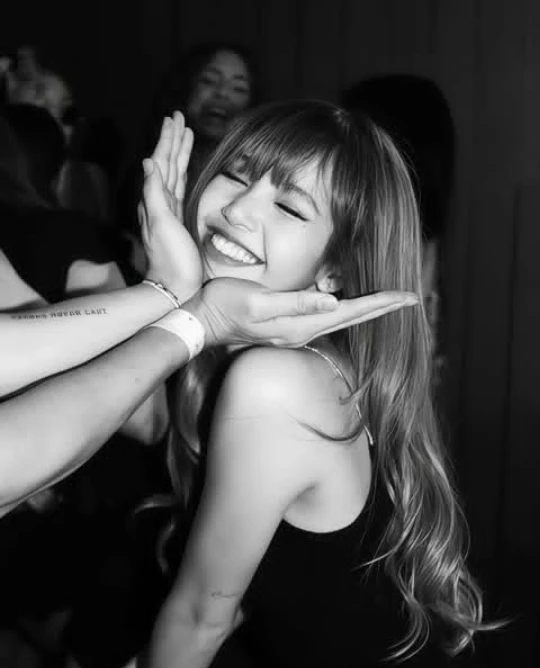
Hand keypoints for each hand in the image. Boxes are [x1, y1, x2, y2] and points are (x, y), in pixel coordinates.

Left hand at [138, 112, 202, 302]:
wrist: (175, 287)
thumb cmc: (170, 259)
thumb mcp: (161, 224)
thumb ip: (154, 193)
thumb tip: (149, 162)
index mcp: (155, 199)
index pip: (161, 161)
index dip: (167, 140)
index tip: (174, 118)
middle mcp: (160, 201)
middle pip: (167, 162)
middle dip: (173, 140)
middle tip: (178, 117)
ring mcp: (169, 210)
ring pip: (174, 172)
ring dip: (178, 152)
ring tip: (184, 133)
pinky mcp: (178, 219)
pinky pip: (179, 186)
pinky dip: (182, 171)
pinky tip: (183, 166)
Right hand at [184, 278, 417, 348]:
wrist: (199, 322)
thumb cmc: (224, 306)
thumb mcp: (259, 301)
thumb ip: (296, 302)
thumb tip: (333, 300)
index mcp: (302, 323)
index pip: (353, 310)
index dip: (383, 302)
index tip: (411, 296)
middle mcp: (304, 330)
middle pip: (354, 317)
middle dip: (383, 307)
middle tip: (412, 297)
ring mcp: (295, 331)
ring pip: (342, 319)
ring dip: (367, 310)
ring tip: (389, 299)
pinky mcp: (286, 326)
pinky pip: (326, 318)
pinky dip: (346, 310)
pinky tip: (350, 302)